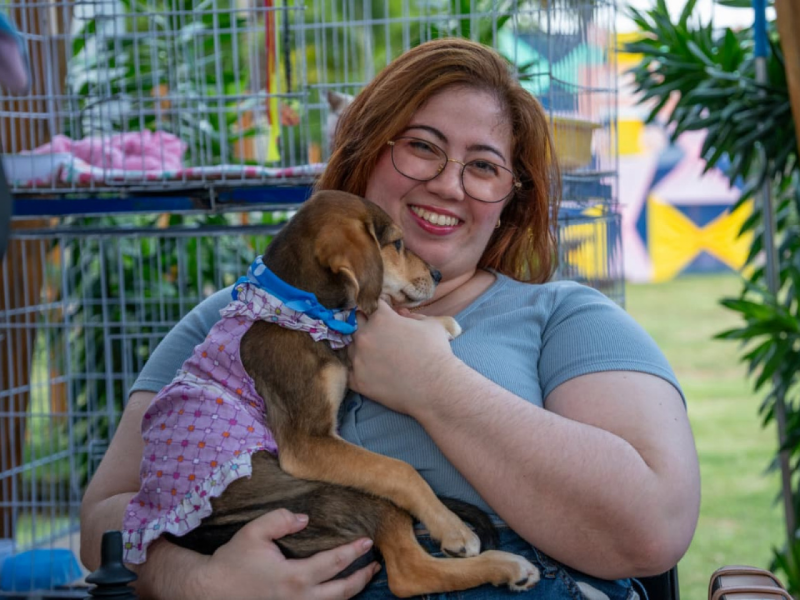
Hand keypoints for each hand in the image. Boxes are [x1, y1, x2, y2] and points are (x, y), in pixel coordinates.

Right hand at [198, 509, 378, 599]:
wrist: (211, 591)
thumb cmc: (233, 561)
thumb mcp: (254, 533)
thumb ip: (281, 520)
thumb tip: (305, 519)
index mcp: (294, 577)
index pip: (334, 564)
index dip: (354, 552)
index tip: (367, 541)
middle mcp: (299, 599)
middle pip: (342, 592)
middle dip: (362, 577)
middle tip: (375, 565)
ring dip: (352, 591)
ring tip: (364, 577)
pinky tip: (338, 591)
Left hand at [348, 300, 457, 414]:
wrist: (436, 387)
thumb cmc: (436, 352)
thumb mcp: (431, 324)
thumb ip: (413, 315)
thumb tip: (401, 313)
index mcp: (381, 318)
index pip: (372, 305)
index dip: (380, 309)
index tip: (384, 315)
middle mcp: (365, 335)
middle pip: (357, 324)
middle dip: (367, 326)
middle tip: (380, 336)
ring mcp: (358, 358)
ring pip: (351, 347)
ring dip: (360, 348)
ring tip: (376, 357)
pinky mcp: (357, 380)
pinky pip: (349, 371)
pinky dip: (357, 371)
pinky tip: (370, 373)